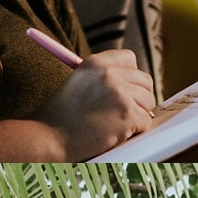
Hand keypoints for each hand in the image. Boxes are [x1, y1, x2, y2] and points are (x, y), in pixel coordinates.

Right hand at [36, 51, 155, 158]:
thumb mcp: (78, 83)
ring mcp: (120, 93)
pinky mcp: (127, 114)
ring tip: (114, 125)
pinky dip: (134, 132)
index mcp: (96, 62)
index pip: (130, 59)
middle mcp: (110, 73)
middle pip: (145, 81)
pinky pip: (145, 122)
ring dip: (137, 116)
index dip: (130, 77)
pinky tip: (115, 135)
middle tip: (121, 114)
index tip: (122, 92)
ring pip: (148, 102)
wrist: (48, 138)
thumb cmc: (60, 118)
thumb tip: (134, 88)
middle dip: (138, 99)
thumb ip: (103, 78)